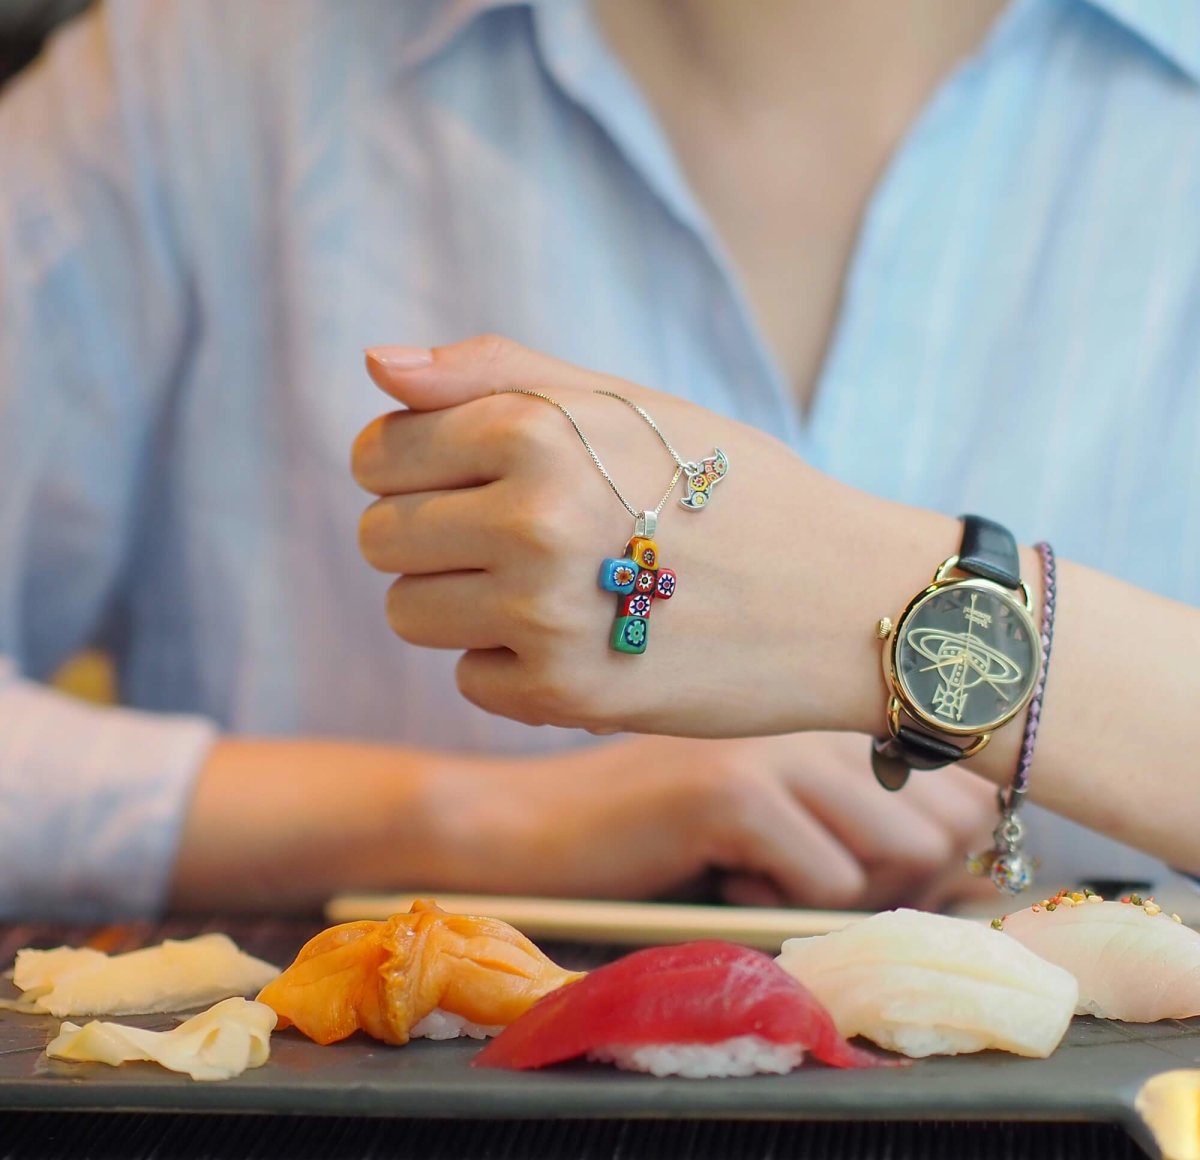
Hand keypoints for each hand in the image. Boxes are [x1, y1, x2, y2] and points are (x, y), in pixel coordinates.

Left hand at [353, 335, 950, 737]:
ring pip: (409, 613)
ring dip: (461, 602)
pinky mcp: (565, 697)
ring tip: (552, 588)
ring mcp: (544, 617)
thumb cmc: (730, 488)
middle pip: (380, 537)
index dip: (415, 464)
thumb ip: (495, 372)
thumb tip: (376, 364)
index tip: (472, 476)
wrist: (843, 599)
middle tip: (517, 536)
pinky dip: (513, 666)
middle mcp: (529, 524)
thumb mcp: (626, 403)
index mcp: (535, 434)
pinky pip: (469, 680)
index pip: (379, 451)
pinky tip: (586, 641)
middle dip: (431, 534)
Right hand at [421, 732, 999, 910]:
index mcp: (831, 703)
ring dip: (846, 892)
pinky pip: (828, 882)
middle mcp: (817, 709)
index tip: (862, 865)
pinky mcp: (735, 790)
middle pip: (954, 822)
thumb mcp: (778, 804)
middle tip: (814, 877)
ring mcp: (777, 743)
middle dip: (901, 880)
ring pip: (906, 851)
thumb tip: (970, 863)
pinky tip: (721, 877)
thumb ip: (866, 811)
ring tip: (766, 872)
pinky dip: (780, 905)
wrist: (542, 822)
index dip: (938, 846)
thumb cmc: (661, 822)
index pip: (969, 780)